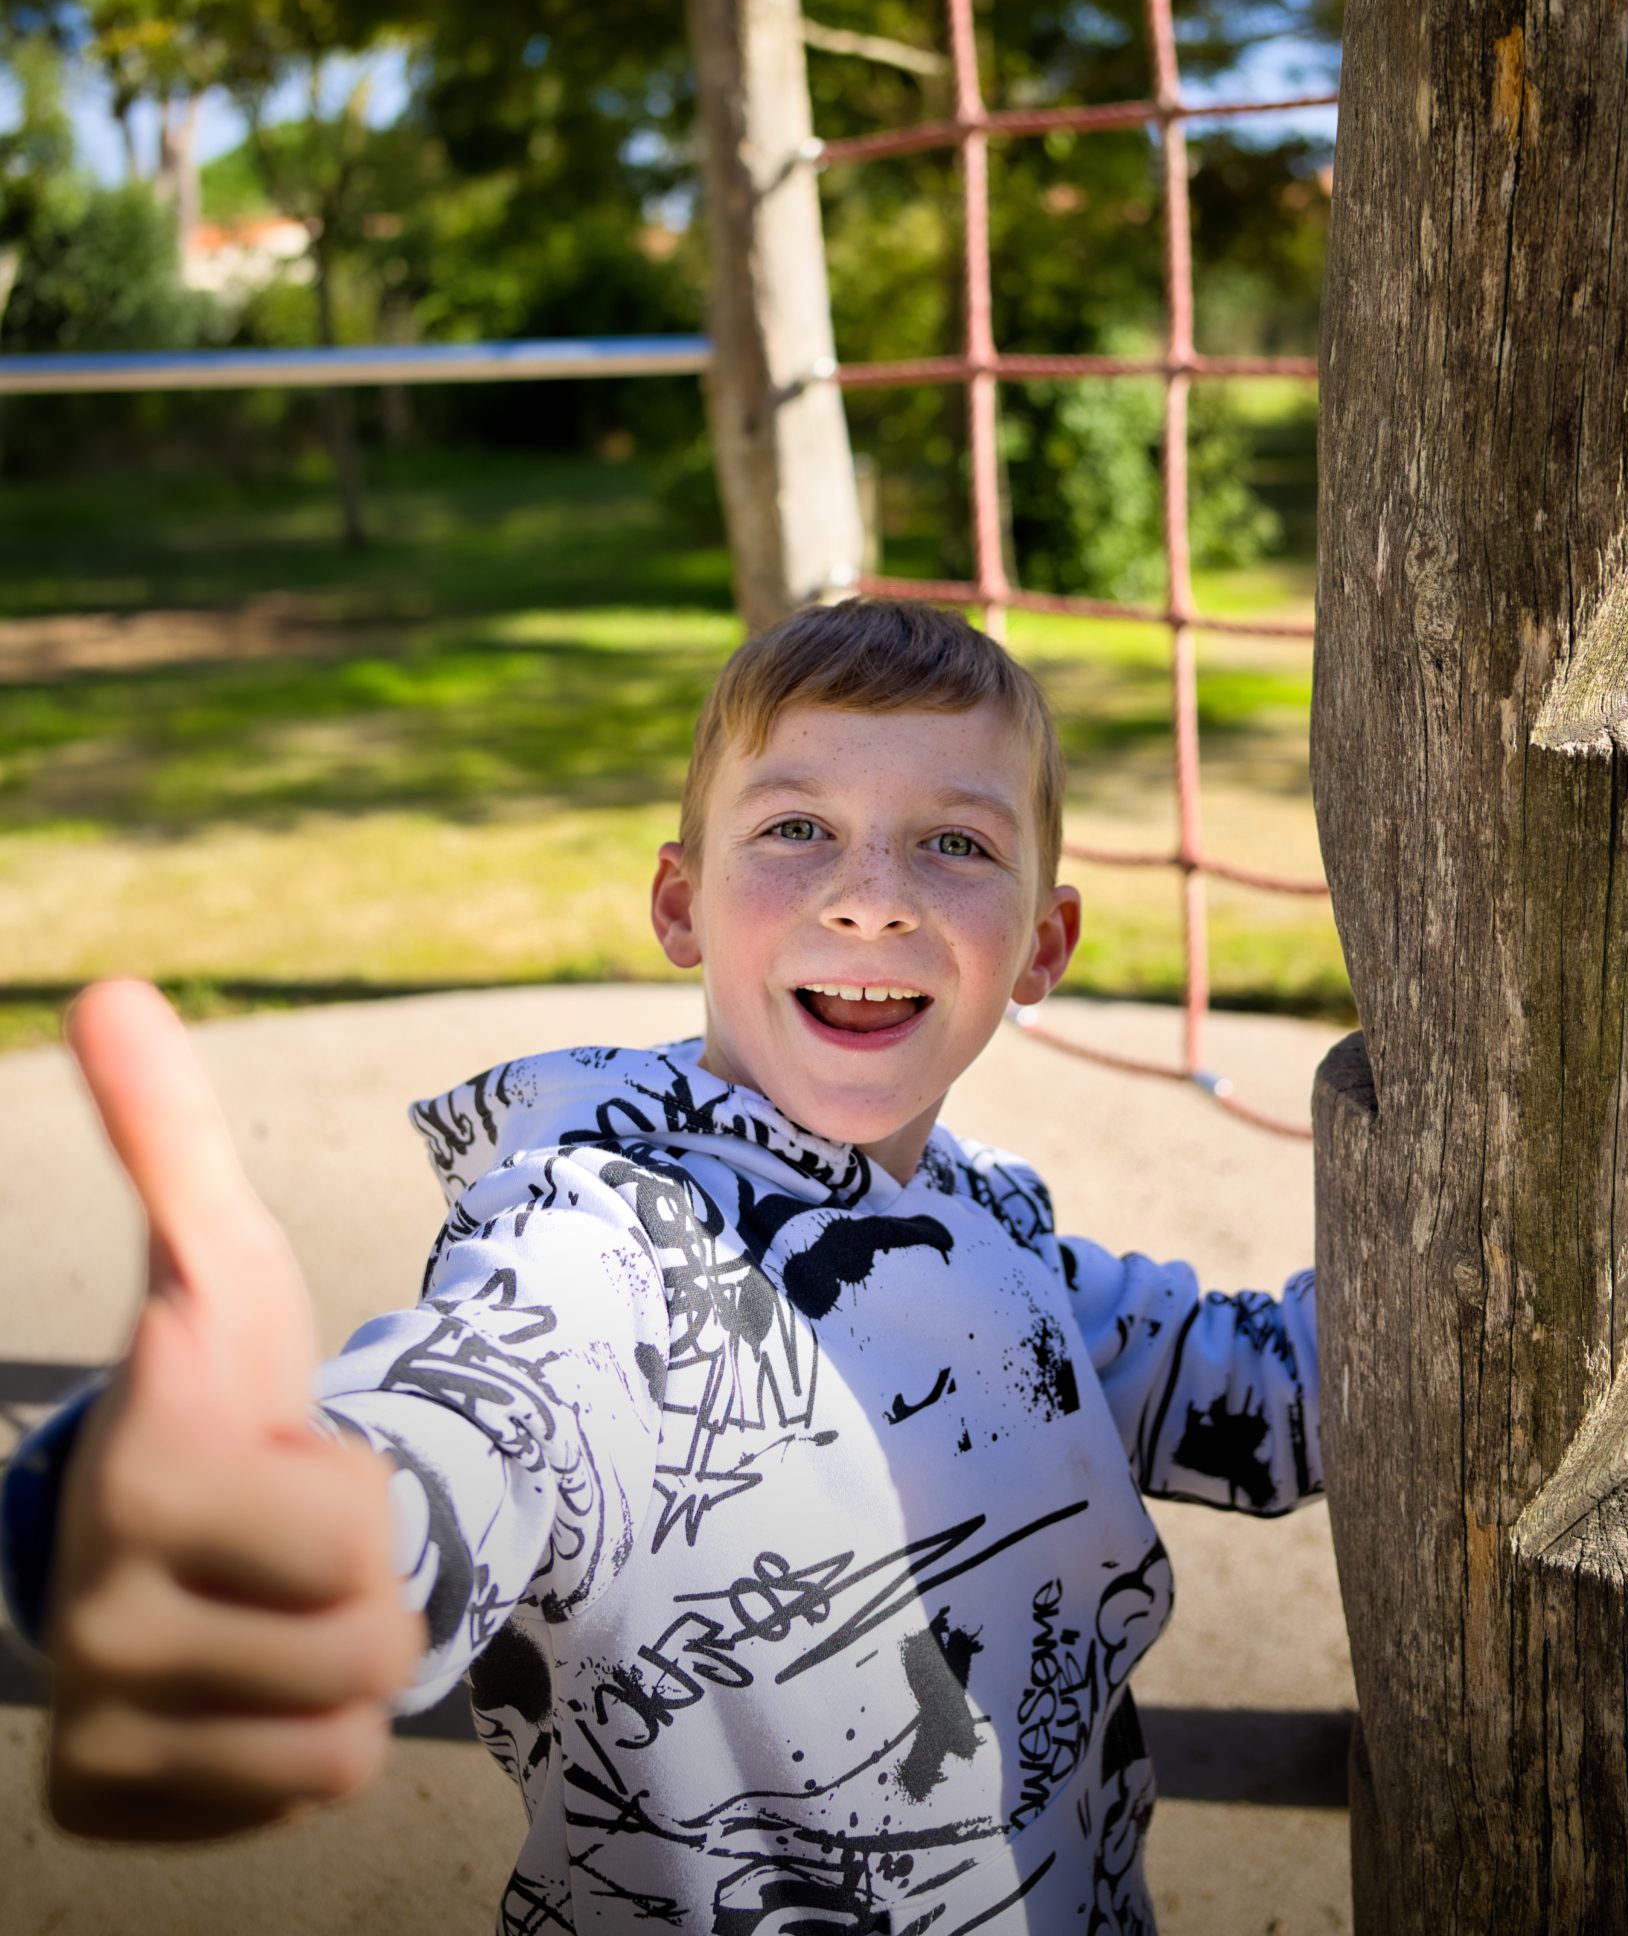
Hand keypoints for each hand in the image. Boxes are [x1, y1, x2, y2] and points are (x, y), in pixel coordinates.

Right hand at [44, 980, 424, 1839]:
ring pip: (346, 1726)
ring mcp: (98, 1717)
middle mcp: (94, 1609)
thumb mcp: (222, 1264)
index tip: (270, 1450)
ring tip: (272, 1603)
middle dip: (364, 1582)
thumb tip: (112, 990)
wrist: (160, 1533)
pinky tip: (245, 1680)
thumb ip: (173, 1132)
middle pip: (373, 1639)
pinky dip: (299, 1742)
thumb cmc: (216, 1387)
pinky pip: (305, 1789)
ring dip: (340, 1662)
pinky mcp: (113, 1798)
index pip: (354, 1530)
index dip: (348, 1485)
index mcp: (141, 1468)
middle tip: (289, 1541)